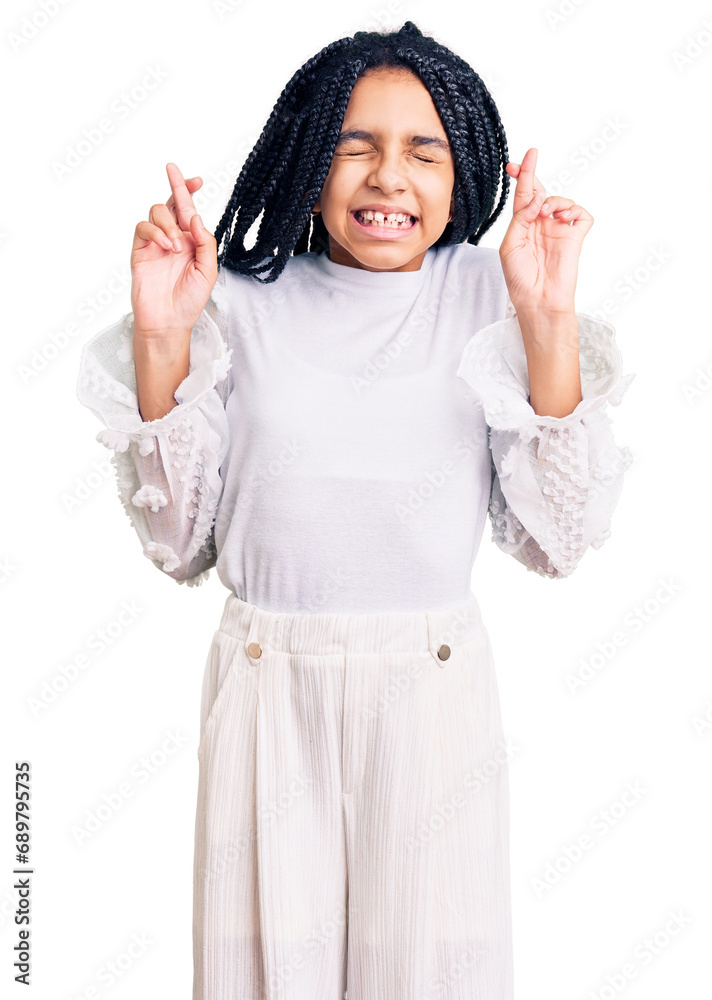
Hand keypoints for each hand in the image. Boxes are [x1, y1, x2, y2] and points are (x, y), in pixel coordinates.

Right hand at [131, 162, 217, 339]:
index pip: (189, 210)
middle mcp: (173, 238)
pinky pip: (144, 227)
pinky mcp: (140, 250)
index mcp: (192, 241)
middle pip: (172, 203)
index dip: (190, 192)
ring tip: (176, 247)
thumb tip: (195, 217)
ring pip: (158, 212)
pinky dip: (156, 231)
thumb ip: (205, 243)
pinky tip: (166, 246)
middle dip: (177, 188)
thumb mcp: (208, 272)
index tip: (197, 179)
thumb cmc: (189, 301)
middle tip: (181, 178)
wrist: (168, 322)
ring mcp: (155, 243)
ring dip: (169, 224)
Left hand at [499, 148, 592, 316]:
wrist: (537, 300)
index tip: (513, 163)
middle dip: (532, 175)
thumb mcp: (510, 246)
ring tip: (545, 213)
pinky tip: (563, 218)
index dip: (520, 177)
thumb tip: (536, 200)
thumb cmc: (520, 278)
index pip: (523, 197)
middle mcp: (541, 225)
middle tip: (527, 161)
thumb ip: (520, 219)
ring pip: (561, 200)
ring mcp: (559, 230)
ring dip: (552, 200)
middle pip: (540, 192)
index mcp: (523, 226)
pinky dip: (574, 210)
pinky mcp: (575, 237)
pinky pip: (582, 214)